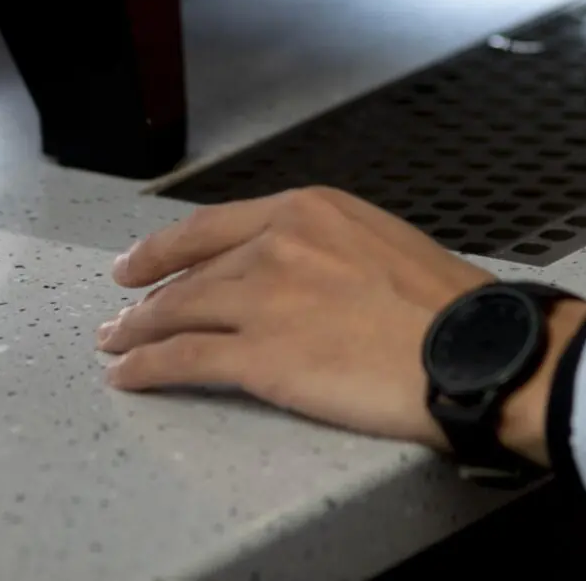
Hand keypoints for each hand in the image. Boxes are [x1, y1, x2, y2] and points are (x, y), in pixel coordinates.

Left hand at [98, 186, 585, 465]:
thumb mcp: (383, 243)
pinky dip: (147, 368)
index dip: (167, 246)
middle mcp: (277, 244)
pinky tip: (129, 375)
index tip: (143, 259)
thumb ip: (330, 250)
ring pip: (177, 311)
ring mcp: (263, 298)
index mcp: (309, 209)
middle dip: (147, 292)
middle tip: (121, 309)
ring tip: (116, 346)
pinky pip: (183, 359)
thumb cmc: (447, 307)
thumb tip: (306, 275)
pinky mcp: (259, 355)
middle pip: (190, 269)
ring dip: (137, 331)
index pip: (215, 225)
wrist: (470, 349)